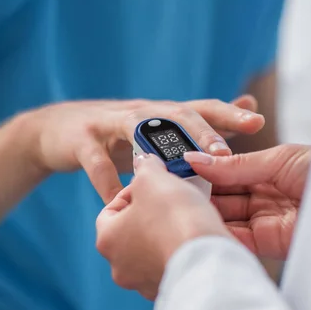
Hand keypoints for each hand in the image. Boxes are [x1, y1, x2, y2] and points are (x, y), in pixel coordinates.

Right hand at [26, 95, 264, 202]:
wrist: (54, 130)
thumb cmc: (111, 136)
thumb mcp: (151, 130)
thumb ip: (194, 126)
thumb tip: (244, 114)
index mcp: (158, 114)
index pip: (198, 108)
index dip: (227, 113)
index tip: (256, 122)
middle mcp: (137, 113)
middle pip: (174, 114)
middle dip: (201, 131)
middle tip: (224, 152)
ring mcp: (107, 124)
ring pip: (137, 129)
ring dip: (158, 149)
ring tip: (177, 171)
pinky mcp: (81, 140)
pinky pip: (96, 163)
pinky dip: (107, 183)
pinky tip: (117, 201)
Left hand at [95, 154, 230, 299]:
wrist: (208, 259)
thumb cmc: (175, 218)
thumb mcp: (153, 177)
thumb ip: (145, 167)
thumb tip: (144, 162)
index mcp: (106, 240)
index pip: (110, 210)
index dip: (130, 192)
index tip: (149, 184)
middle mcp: (120, 267)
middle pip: (130, 232)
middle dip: (148, 213)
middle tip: (168, 199)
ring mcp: (145, 283)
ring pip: (152, 251)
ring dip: (165, 234)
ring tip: (185, 217)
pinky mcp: (171, 290)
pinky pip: (172, 265)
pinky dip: (179, 252)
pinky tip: (194, 238)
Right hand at [184, 144, 310, 259]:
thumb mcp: (279, 159)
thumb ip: (234, 164)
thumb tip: (195, 159)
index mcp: (266, 171)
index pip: (224, 172)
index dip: (201, 170)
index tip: (175, 168)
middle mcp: (262, 196)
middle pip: (220, 196)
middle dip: (196, 192)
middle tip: (169, 188)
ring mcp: (263, 221)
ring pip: (223, 217)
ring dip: (201, 212)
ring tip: (176, 205)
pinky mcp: (267, 244)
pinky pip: (235, 239)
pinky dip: (215, 232)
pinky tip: (196, 223)